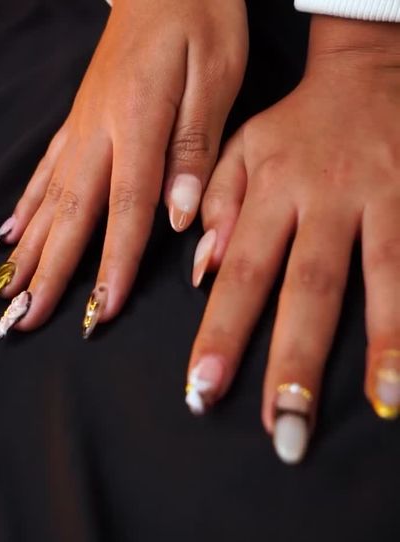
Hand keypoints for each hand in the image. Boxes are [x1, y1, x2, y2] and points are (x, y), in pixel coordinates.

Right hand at [0, 0, 247, 336]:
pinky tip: (10, 233)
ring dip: (29, 250)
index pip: (126, 209)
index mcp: (138, 120)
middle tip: (25, 319)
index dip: (113, 265)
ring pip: (49, 198)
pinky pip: (45, 170)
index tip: (99, 312)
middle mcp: (98, 128)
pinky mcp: (79, 119)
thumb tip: (177, 215)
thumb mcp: (218, 75)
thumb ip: (195, 147)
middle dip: (50, 273)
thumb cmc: (202, 17)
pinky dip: (26, 207)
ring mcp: (82, 124)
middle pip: (72, 213)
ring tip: (7, 290)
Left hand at [185, 16, 399, 463]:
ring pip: (385, 273)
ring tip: (383, 403)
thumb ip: (216, 203)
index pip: (240, 272)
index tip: (203, 390)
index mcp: (272, 188)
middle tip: (283, 428)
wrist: (368, 73)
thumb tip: (198, 271)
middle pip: (309, 286)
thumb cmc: (297, 124)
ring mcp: (384, 198)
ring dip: (384, 342)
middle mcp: (326, 198)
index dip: (221, 333)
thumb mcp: (242, 148)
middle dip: (294, 359)